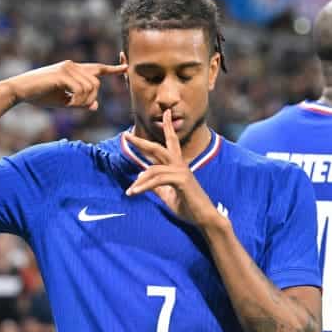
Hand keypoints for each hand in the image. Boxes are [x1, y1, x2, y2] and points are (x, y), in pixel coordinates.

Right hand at [0, 60, 126, 110]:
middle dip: (91, 98)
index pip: (97, 68)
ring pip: (91, 87)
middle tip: (77, 106)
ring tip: (70, 105)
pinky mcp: (62, 74)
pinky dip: (77, 101)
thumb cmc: (40, 95)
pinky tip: (67, 104)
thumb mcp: (64, 101)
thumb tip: (95, 105)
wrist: (20, 90)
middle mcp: (72, 65)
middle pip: (97, 83)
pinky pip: (81, 90)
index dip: (112, 69)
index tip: (126, 67)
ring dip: (83, 101)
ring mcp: (67, 67)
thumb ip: (81, 102)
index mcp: (74, 69)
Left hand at [125, 110, 220, 227]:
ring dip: (139, 181)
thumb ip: (157, 188)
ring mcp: (181, 171)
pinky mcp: (181, 180)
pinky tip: (135, 192)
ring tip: (130, 191)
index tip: (165, 114)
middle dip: (141, 142)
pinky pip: (157, 180)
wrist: (204, 217)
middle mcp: (180, 165)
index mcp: (178, 166)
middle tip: (126, 135)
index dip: (168, 127)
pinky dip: (144, 186)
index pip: (171, 142)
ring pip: (153, 169)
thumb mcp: (168, 196)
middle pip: (158, 148)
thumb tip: (144, 182)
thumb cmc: (188, 207)